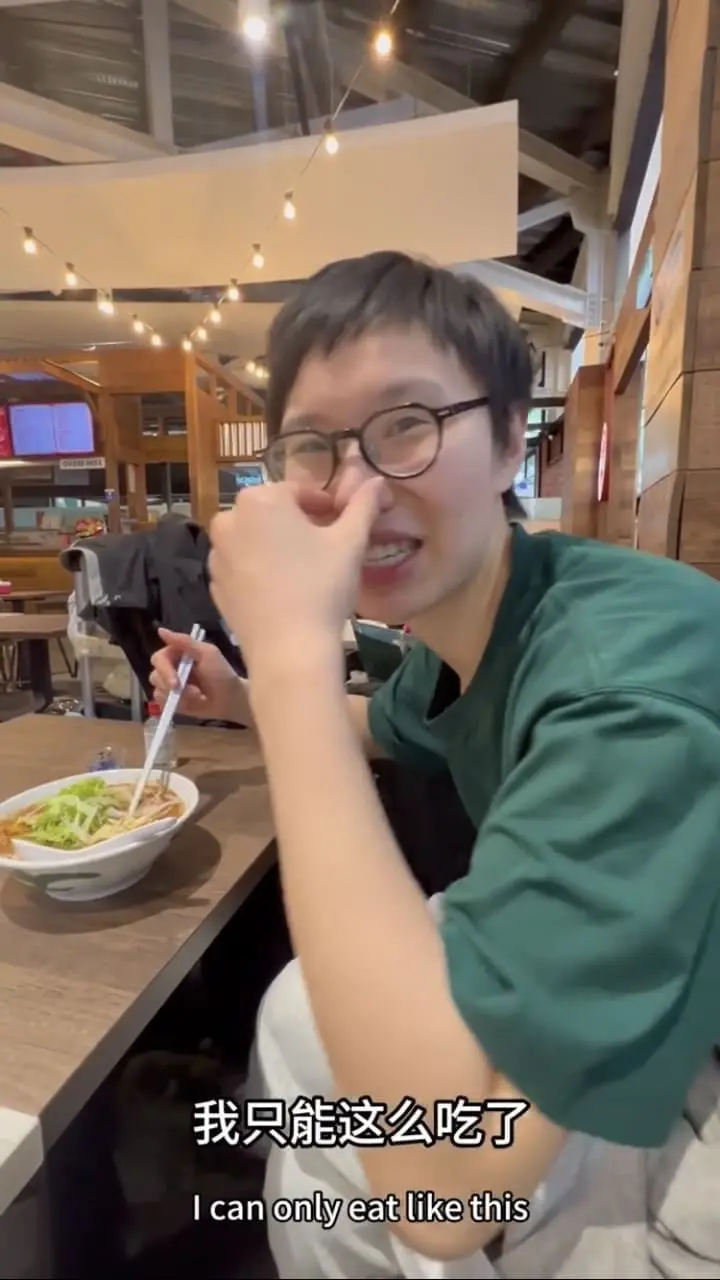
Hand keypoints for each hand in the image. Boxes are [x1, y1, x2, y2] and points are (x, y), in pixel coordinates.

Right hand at [149, 628, 250, 723]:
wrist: (231, 699)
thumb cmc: (221, 673)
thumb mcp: (207, 653)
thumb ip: (185, 641)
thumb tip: (161, 630)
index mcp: (176, 653)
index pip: (158, 659)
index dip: (164, 671)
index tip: (176, 682)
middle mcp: (170, 668)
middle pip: (154, 676)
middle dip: (170, 686)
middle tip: (188, 691)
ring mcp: (170, 686)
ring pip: (157, 691)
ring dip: (177, 696)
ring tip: (197, 695)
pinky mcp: (172, 702)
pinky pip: (162, 704)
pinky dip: (175, 705)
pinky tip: (191, 703)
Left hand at [208, 480, 383, 675]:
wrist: (289, 651)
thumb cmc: (322, 587)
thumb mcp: (350, 542)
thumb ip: (364, 505)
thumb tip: (377, 480)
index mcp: (260, 500)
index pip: (298, 491)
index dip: (324, 506)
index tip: (341, 524)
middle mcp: (228, 519)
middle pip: (271, 512)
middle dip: (297, 523)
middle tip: (324, 548)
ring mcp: (217, 555)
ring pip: (252, 539)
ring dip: (275, 545)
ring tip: (303, 570)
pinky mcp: (215, 585)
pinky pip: (240, 566)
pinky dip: (258, 570)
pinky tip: (281, 590)